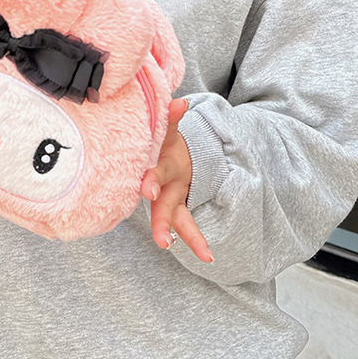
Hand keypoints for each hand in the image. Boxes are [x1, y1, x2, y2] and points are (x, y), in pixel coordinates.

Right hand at [141, 98, 213, 262]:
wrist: (155, 149)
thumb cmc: (160, 141)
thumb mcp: (166, 130)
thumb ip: (171, 117)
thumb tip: (180, 102)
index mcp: (160, 166)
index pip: (156, 173)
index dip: (152, 181)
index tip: (148, 191)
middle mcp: (162, 186)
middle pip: (161, 207)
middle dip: (162, 224)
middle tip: (163, 242)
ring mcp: (169, 198)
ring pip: (174, 220)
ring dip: (189, 237)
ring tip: (207, 256)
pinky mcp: (176, 204)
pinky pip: (185, 223)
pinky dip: (195, 239)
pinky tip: (209, 256)